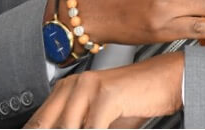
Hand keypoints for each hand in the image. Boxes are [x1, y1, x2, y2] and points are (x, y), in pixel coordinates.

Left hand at [24, 53, 183, 128]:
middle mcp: (72, 85)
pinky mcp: (106, 95)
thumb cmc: (135, 101)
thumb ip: (78, 127)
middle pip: (46, 125)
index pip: (38, 123)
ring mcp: (88, 88)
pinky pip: (92, 129)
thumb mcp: (98, 120)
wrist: (167, 80)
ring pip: (67, 128)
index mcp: (65, 89)